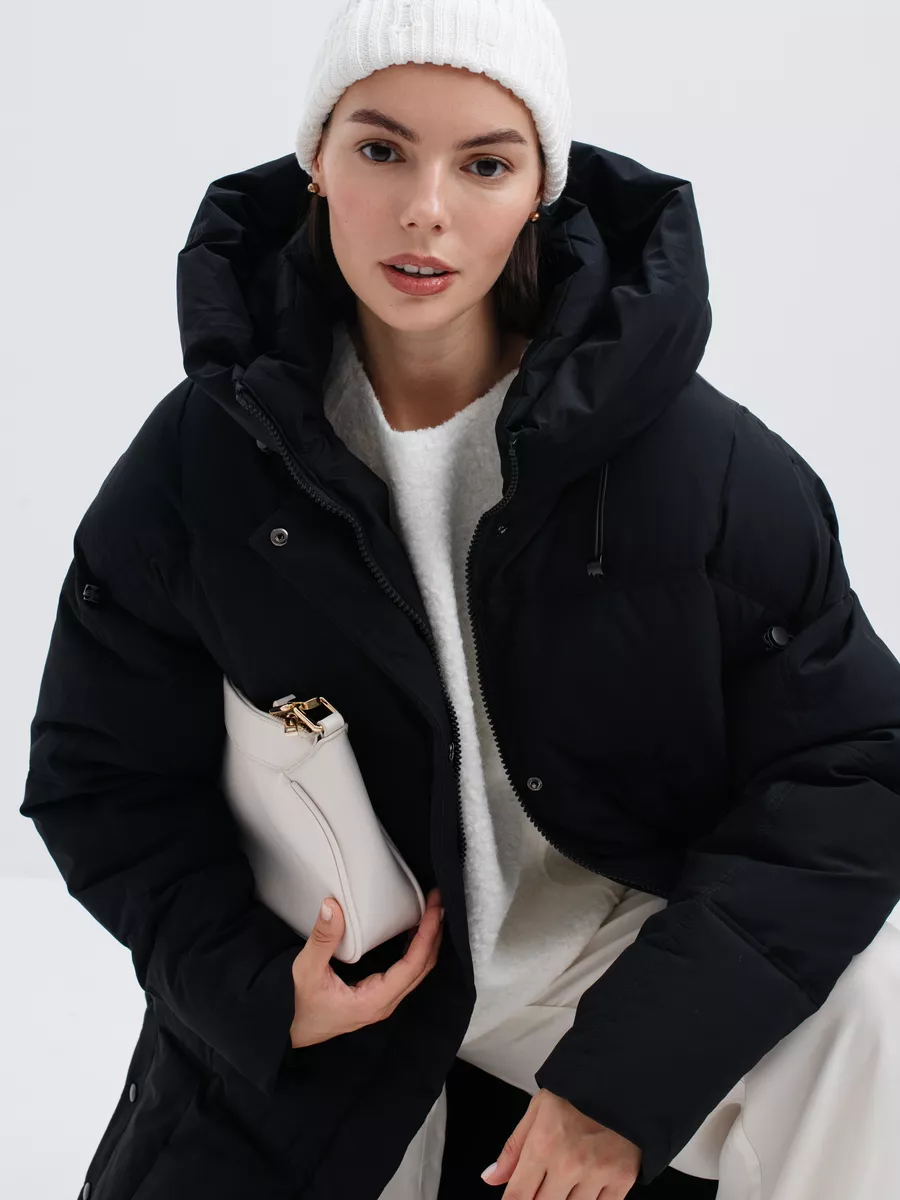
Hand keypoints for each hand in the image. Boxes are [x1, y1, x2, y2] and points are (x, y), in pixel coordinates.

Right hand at [289, 887, 443, 1047]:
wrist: (293, 1034)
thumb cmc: (300, 1006)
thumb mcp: (306, 971)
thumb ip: (322, 940)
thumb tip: (332, 906)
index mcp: (375, 1000)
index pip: (413, 965)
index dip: (427, 935)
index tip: (434, 908)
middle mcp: (386, 1002)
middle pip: (423, 966)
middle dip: (434, 932)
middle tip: (438, 900)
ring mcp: (385, 1000)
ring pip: (418, 970)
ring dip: (428, 939)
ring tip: (432, 909)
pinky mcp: (380, 995)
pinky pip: (408, 971)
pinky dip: (416, 948)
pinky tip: (415, 929)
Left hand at [481, 1087, 640, 1197]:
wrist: (622, 1079)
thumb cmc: (577, 1093)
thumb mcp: (538, 1110)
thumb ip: (513, 1149)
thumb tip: (491, 1179)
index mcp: (543, 1143)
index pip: (518, 1196)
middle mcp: (569, 1163)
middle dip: (538, 1199)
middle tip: (544, 1183)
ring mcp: (598, 1174)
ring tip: (566, 1178)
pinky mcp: (623, 1180)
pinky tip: (586, 1187)